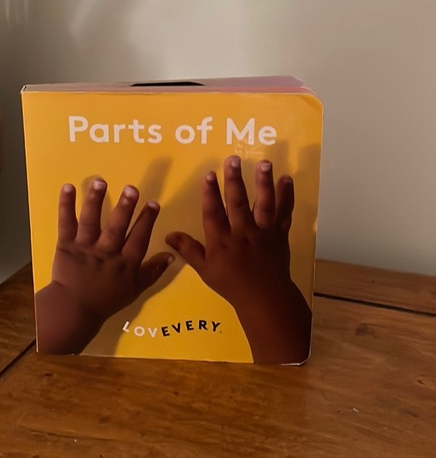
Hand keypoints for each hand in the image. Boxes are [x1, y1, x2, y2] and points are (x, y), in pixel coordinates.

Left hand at [36, 179, 172, 353]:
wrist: (73, 309)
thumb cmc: (106, 299)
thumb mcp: (136, 289)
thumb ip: (153, 271)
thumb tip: (172, 254)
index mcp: (125, 264)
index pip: (139, 239)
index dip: (146, 221)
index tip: (153, 203)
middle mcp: (106, 253)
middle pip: (116, 228)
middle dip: (125, 207)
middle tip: (131, 188)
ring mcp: (85, 248)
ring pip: (90, 222)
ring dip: (95, 201)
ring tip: (100, 182)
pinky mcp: (66, 245)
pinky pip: (66, 223)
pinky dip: (65, 205)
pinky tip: (68, 188)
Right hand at [166, 156, 311, 363]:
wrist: (265, 298)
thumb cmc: (231, 284)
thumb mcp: (205, 270)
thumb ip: (189, 250)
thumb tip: (169, 235)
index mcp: (222, 241)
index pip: (213, 213)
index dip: (210, 193)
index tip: (208, 174)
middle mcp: (242, 233)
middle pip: (238, 203)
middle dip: (234, 180)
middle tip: (233, 159)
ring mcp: (263, 233)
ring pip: (263, 204)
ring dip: (263, 183)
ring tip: (264, 163)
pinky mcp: (279, 234)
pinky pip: (284, 213)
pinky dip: (287, 196)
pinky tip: (287, 180)